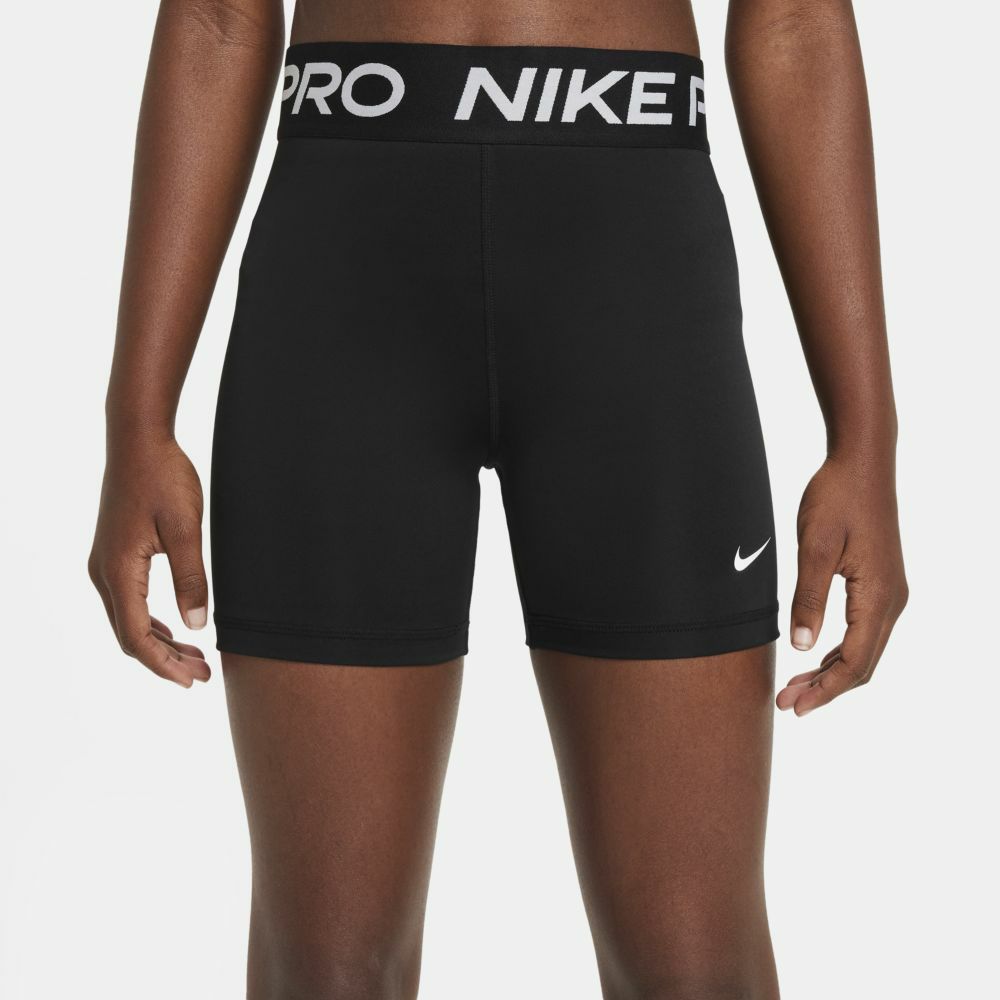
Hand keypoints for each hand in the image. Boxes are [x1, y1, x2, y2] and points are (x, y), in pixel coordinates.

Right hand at [89, 438, 210, 686]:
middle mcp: (104, 573)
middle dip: (166, 660)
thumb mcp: (187, 529)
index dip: (164, 664)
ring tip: (196, 659)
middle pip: (131, 635)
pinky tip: (177, 629)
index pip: (136, 636)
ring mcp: (106, 564)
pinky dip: (153, 622)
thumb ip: (191, 578)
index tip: (192, 681)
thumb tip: (197, 626)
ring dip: (161, 642)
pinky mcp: (115, 555)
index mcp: (119, 571)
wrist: (138, 441)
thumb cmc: (163, 478)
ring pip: (129, 620)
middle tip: (203, 675)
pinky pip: (129, 601)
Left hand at [777, 454, 906, 715]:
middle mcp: (892, 600)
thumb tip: (800, 647)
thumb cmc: (836, 498)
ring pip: (864, 650)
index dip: (823, 690)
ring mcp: (890, 593)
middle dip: (825, 689)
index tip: (793, 707)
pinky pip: (864, 631)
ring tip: (795, 688)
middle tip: (787, 704)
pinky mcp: (881, 583)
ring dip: (830, 673)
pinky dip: (839, 651)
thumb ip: (809, 599)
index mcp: (878, 597)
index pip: (853, 662)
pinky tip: (814, 658)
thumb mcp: (815, 548)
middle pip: (862, 664)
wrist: (862, 463)